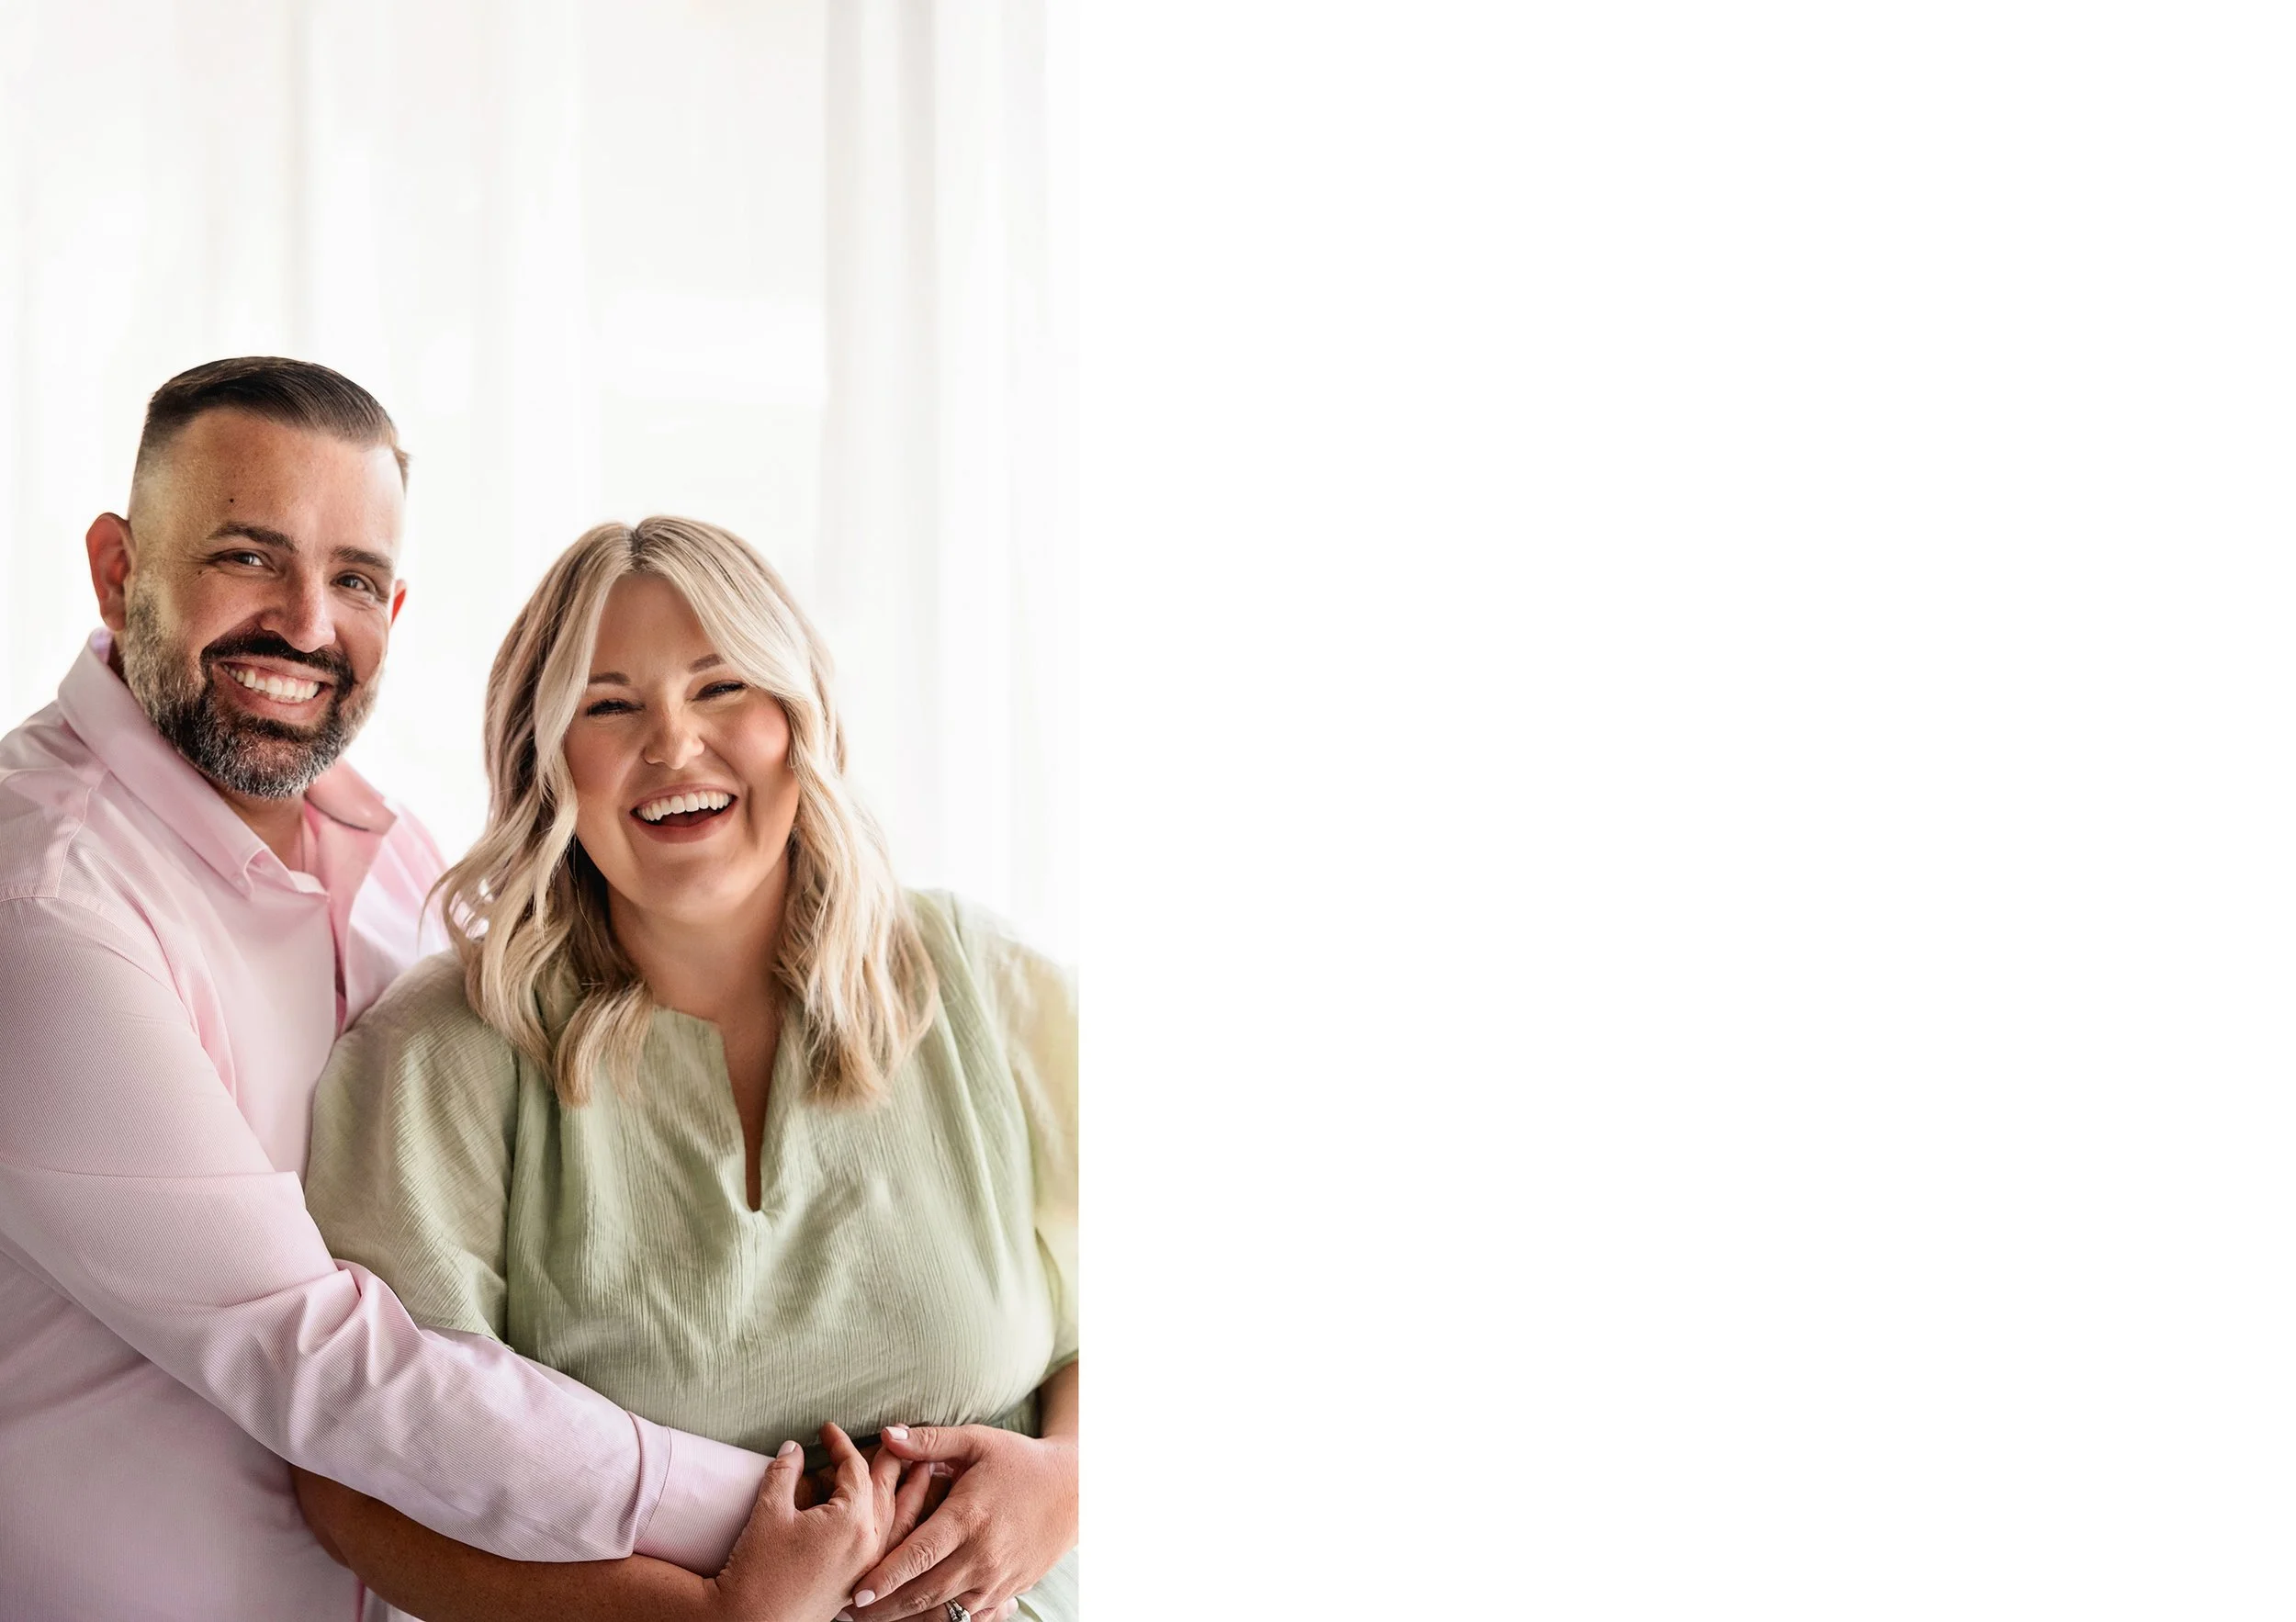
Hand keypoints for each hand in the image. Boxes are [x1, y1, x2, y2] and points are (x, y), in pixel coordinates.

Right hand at [709, 1424, 894, 1621]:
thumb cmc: (758, 1570)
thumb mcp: (768, 1511)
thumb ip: (784, 1471)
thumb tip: (794, 1448)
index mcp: (852, 1521)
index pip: (855, 1470)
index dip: (841, 1444)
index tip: (828, 1429)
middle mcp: (869, 1544)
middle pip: (888, 1491)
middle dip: (892, 1461)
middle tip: (897, 1437)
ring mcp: (867, 1568)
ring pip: (899, 1521)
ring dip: (910, 1492)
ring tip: (922, 1470)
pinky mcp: (858, 1585)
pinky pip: (891, 1545)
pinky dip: (902, 1524)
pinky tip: (901, 1518)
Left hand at [848, 1425, 1076, 1621]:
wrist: (1075, 1490)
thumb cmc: (1019, 1461)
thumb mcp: (977, 1442)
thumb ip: (929, 1441)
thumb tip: (886, 1435)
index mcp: (969, 1516)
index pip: (919, 1555)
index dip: (886, 1577)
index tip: (856, 1592)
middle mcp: (982, 1554)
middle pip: (925, 1592)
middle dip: (885, 1606)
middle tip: (849, 1612)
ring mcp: (997, 1578)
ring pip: (944, 1610)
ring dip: (908, 1617)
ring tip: (874, 1618)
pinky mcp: (1007, 1590)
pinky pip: (969, 1615)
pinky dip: (942, 1619)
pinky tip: (917, 1619)